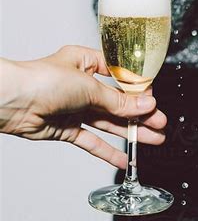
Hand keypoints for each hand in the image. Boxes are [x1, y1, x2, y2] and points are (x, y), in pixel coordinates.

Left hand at [0, 45, 166, 167]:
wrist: (12, 101)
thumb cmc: (42, 80)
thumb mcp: (89, 86)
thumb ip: (119, 101)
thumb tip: (145, 105)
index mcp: (85, 62)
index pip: (119, 75)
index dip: (138, 88)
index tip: (153, 99)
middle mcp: (80, 84)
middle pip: (117, 102)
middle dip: (139, 114)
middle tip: (160, 124)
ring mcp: (73, 107)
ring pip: (108, 122)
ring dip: (130, 132)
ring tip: (153, 140)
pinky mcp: (65, 128)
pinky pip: (91, 141)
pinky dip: (107, 151)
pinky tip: (124, 158)